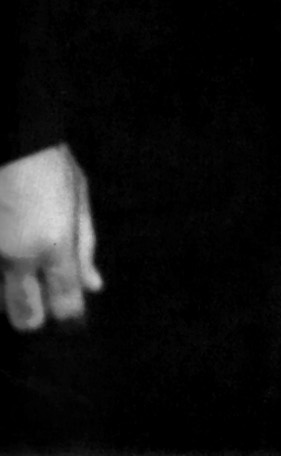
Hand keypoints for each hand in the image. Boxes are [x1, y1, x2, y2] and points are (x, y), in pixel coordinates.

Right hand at [0, 144, 101, 331]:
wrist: (10, 139)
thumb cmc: (49, 162)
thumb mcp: (78, 197)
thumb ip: (85, 245)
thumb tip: (94, 285)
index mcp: (53, 244)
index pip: (64, 305)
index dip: (70, 315)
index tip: (71, 313)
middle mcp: (18, 258)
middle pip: (25, 318)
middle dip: (35, 312)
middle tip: (41, 289)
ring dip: (10, 293)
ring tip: (21, 261)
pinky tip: (7, 247)